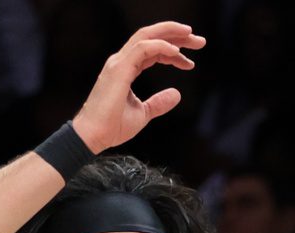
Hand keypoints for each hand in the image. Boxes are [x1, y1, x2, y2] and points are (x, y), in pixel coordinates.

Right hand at [70, 21, 203, 152]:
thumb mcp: (143, 113)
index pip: (152, 51)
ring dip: (171, 34)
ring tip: (192, 37)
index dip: (173, 51)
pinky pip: (142, 49)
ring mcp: (119, 63)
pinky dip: (160, 46)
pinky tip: (176, 51)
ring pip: (147, 37)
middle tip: (200, 40)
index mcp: (126, 68)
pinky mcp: (119, 69)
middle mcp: (122, 61)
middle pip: (151, 37)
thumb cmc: (112, 126)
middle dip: (176, 35)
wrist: (94, 136)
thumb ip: (158, 103)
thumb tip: (176, 95)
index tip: (191, 63)